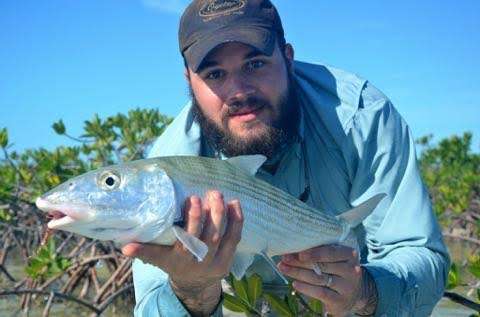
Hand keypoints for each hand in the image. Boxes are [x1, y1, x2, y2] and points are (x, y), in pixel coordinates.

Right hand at [122, 190, 243, 315]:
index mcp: (179, 259)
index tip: (190, 199)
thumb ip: (144, 251)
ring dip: (221, 214)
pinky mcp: (228, 259)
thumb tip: (124, 246)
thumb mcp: (158, 259)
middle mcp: (197, 261)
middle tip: (206, 193)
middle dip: (206, 214)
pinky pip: (234, 239)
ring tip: (218, 195)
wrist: (195, 284)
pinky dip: (236, 221)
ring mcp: (215, 261)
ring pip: (220, 237)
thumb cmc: (174, 262)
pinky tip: (235, 204)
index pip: (184, 240)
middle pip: (204, 238)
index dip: (190, 220)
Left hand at [278, 245, 375, 316]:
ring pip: (318, 278)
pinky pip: (320, 292)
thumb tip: (294, 247)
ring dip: (297, 273)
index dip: (314, 253)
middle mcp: (352, 270)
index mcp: (350, 254)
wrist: (353, 293)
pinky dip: (305, 288)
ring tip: (283, 268)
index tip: (299, 253)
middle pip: (321, 265)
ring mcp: (347, 286)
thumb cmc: (338, 270)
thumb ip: (320, 252)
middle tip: (284, 258)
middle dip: (299, 262)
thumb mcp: (335, 258)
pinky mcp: (340, 300)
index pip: (331, 252)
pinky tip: (294, 283)